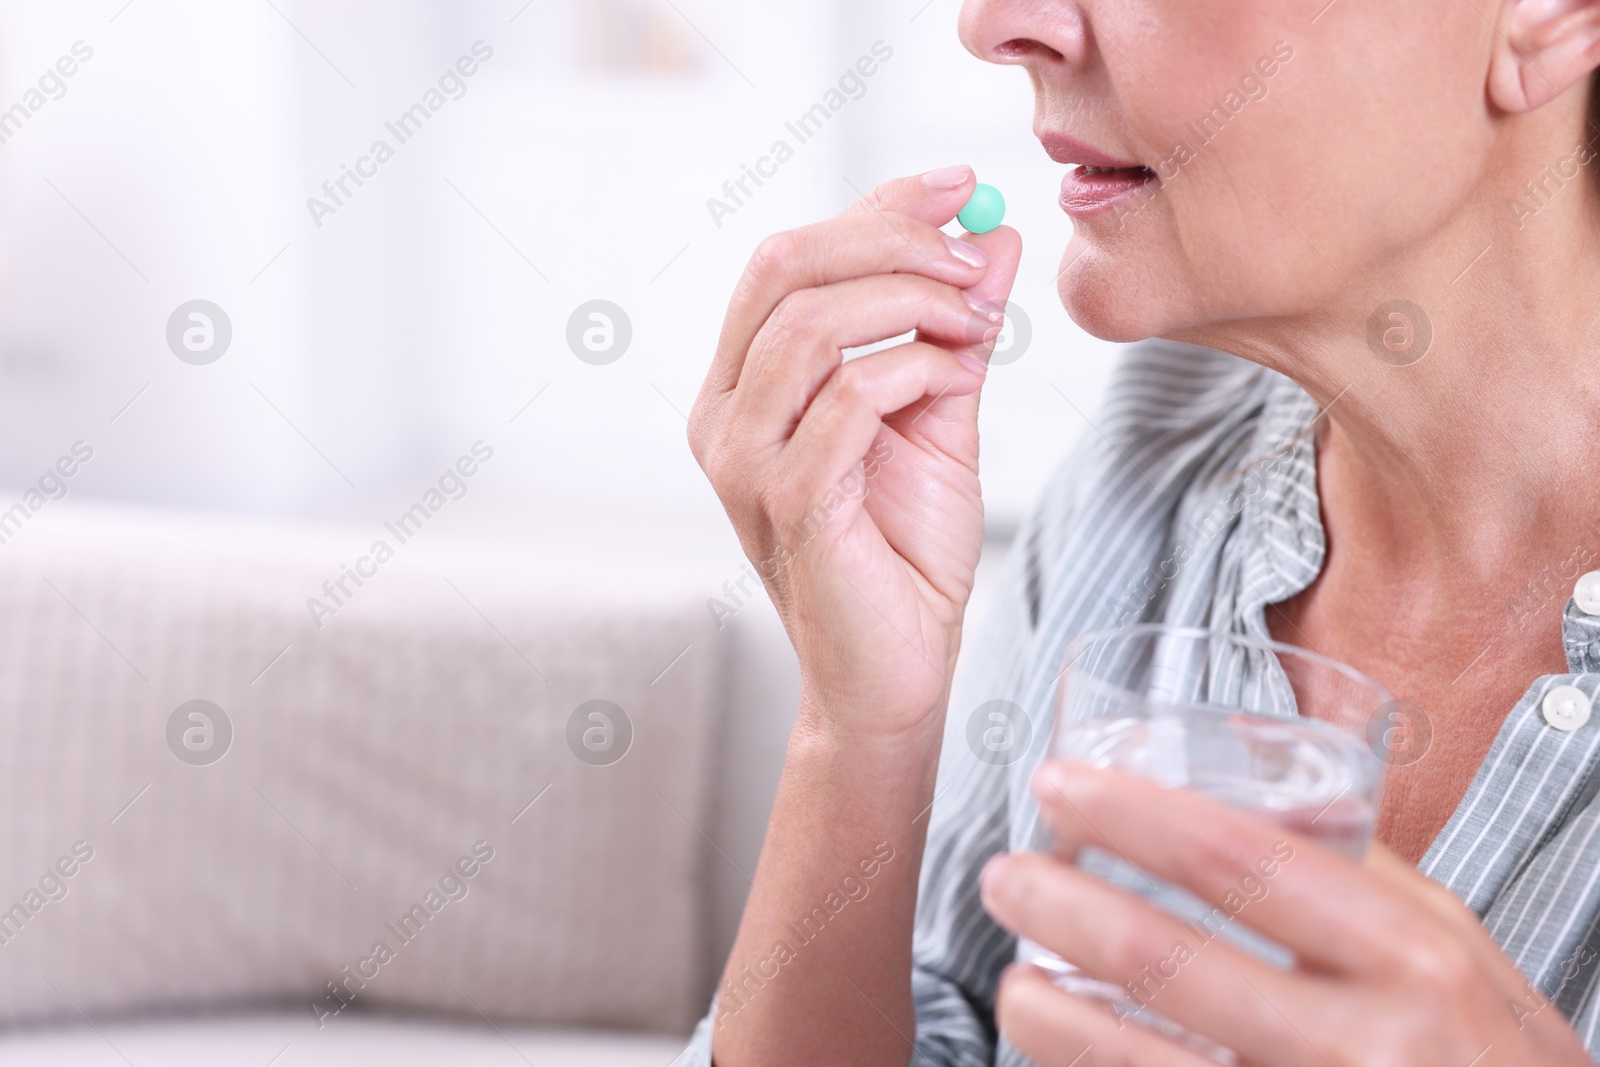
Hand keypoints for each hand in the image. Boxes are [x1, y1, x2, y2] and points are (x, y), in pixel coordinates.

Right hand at [688, 167, 1022, 738]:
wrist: (897, 672)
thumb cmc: (905, 555)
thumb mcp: (938, 419)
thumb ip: (954, 330)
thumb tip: (993, 237)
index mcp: (744, 388)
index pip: (784, 260)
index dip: (871, 209)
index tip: (956, 187)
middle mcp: (726, 417)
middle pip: (784, 270)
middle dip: (891, 242)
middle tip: (973, 258)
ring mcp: (745, 461)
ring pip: (811, 325)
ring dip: (911, 303)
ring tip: (976, 323)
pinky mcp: (788, 503)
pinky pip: (850, 397)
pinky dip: (915, 369)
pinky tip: (956, 379)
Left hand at [979, 761, 1593, 1065]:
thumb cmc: (1493, 1059)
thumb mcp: (1464, 954)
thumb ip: (1370, 876)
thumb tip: (1264, 792)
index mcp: (1411, 957)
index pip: (1242, 862)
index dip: (1131, 814)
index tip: (1059, 785)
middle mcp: (1363, 1045)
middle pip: (1165, 962)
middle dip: (1059, 908)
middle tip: (1003, 875)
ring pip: (1137, 1062)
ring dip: (1049, 1014)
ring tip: (1010, 975)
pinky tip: (1063, 1051)